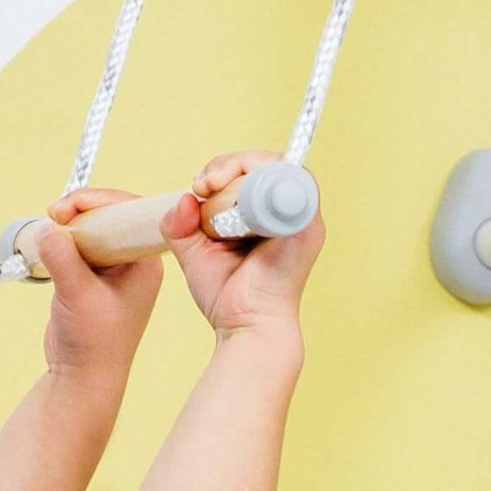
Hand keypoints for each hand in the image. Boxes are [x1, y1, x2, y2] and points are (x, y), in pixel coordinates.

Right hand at [34, 186, 163, 385]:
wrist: (81, 378)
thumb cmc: (92, 345)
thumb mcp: (77, 295)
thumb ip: (62, 257)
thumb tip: (46, 226)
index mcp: (145, 263)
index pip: (129, 212)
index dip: (99, 201)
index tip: (69, 207)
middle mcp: (134, 261)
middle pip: (109, 214)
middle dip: (80, 210)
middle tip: (54, 215)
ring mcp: (113, 268)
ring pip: (91, 227)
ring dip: (68, 225)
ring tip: (48, 230)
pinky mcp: (93, 275)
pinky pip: (79, 243)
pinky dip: (62, 240)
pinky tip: (47, 244)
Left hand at [162, 149, 322, 340]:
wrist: (248, 327)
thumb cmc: (228, 298)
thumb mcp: (195, 254)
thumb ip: (182, 226)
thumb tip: (183, 198)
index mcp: (268, 216)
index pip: (250, 173)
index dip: (223, 168)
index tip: (197, 187)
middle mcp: (289, 212)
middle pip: (263, 162)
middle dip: (227, 164)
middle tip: (202, 186)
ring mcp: (302, 215)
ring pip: (276, 164)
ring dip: (240, 166)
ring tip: (212, 187)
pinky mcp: (308, 221)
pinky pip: (292, 177)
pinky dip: (261, 172)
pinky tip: (233, 188)